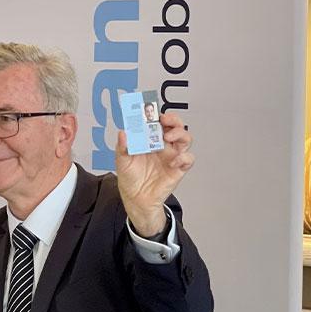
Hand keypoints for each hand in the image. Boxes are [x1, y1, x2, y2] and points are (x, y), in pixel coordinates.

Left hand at [115, 112, 194, 235]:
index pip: (159, 122)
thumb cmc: (130, 178)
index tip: (153, 112)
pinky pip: (188, 159)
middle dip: (174, 120)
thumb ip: (122, 147)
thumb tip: (123, 133)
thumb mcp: (122, 161)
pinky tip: (173, 161)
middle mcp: (163, 146)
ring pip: (185, 139)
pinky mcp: (178, 169)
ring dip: (180, 134)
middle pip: (176, 126)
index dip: (159, 115)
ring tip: (168, 138)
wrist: (136, 199)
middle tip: (164, 121)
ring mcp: (172, 156)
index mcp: (150, 140)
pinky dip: (183, 158)